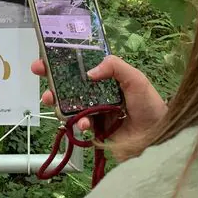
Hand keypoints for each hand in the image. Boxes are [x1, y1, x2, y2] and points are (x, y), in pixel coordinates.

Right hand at [31, 55, 166, 157]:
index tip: (46, 58)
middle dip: (53, 79)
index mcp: (108, 79)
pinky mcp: (94, 131)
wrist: (157, 139)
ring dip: (59, 101)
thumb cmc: (150, 106)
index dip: (64, 61)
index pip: (82, 66)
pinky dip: (76, 123)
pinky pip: (77, 125)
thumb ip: (114, 67)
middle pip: (70, 84)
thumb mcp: (136, 79)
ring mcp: (95, 113)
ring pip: (70, 105)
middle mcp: (99, 94)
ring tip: (52, 100)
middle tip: (39, 74)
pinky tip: (83, 124)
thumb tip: (89, 72)